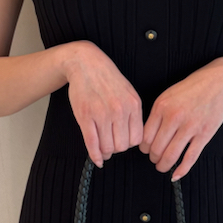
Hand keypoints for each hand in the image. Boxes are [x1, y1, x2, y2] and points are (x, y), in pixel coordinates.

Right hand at [64, 42, 142, 166]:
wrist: (86, 63)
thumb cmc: (107, 79)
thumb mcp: (128, 93)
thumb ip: (132, 115)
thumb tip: (132, 140)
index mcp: (133, 105)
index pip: (137, 139)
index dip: (129, 144)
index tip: (123, 142)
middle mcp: (119, 110)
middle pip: (122, 146)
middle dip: (116, 149)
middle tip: (111, 144)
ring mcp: (102, 114)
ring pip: (108, 147)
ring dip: (105, 152)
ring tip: (102, 147)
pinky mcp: (85, 116)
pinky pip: (92, 143)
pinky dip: (94, 155)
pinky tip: (97, 159)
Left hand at [139, 59, 222, 179]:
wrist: (218, 82)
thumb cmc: (192, 89)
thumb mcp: (168, 95)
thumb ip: (157, 115)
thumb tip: (146, 137)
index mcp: (161, 107)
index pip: (145, 137)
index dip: (144, 148)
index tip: (147, 151)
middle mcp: (174, 117)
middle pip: (156, 148)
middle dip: (153, 158)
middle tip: (155, 160)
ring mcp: (190, 126)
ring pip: (171, 155)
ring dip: (164, 165)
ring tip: (163, 166)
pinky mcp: (204, 134)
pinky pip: (190, 157)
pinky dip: (182, 170)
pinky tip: (176, 175)